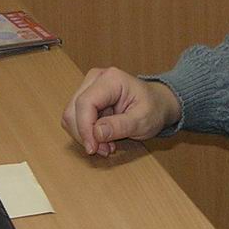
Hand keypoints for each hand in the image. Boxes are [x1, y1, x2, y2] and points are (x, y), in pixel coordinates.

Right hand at [61, 67, 180, 156]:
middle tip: (104, 150)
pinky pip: (76, 119)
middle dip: (84, 134)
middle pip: (73, 109)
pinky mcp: (87, 98)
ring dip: (84, 135)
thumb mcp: (143, 121)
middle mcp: (96, 79)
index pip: (85, 103)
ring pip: (71, 115)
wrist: (158, 104)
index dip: (85, 128)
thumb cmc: (154, 109)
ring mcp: (89, 87)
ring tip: (106, 145)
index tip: (93, 148)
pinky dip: (86, 133)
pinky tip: (102, 139)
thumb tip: (96, 133)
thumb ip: (120, 126)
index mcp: (111, 79)